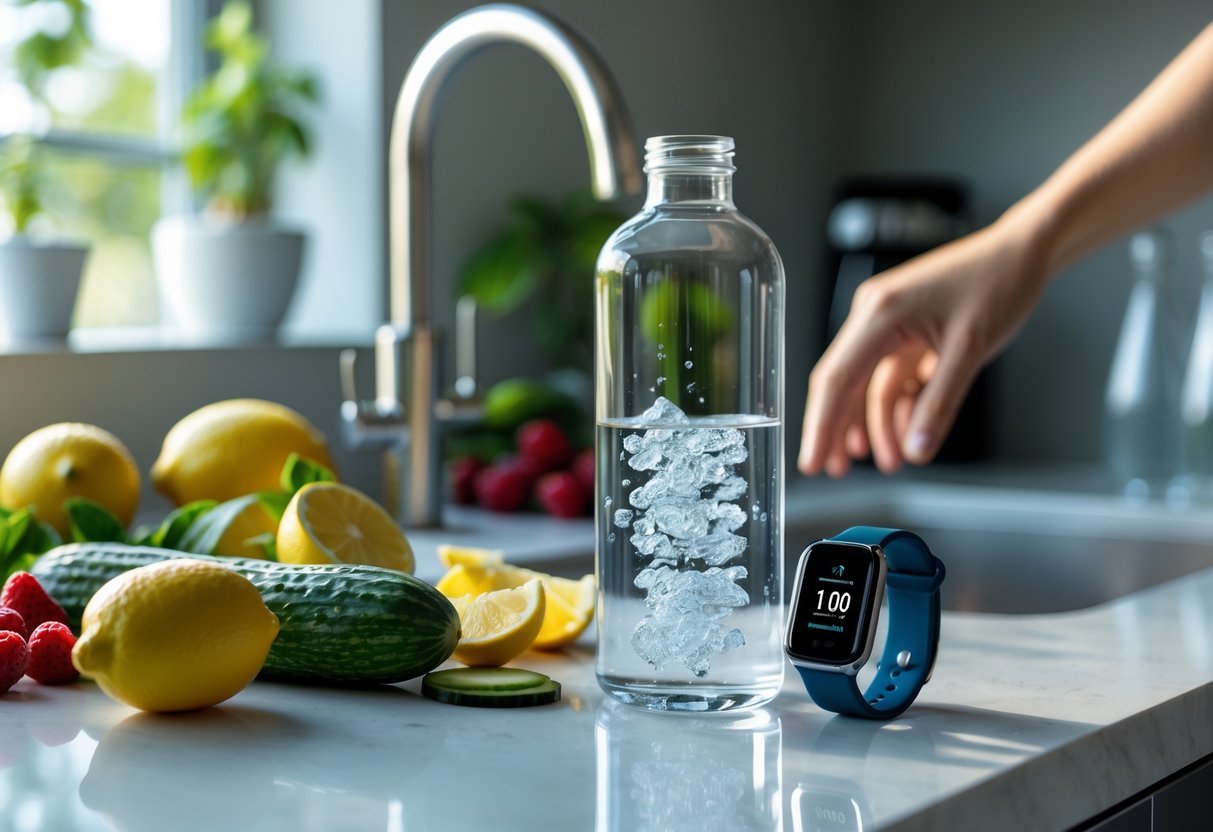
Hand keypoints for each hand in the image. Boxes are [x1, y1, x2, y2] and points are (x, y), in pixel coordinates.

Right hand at [798, 215, 1050, 476]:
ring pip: (868, 384)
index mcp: (879, 314)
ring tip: (889, 462)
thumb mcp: (970, 350)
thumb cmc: (997, 284)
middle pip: (844, 384)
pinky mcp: (905, 329)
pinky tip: (906, 433)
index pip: (838, 380)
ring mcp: (887, 322)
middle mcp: (873, 316)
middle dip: (839, 430)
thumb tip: (916, 449)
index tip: (812, 462)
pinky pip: (891, 376)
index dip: (821, 426)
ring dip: (876, 424)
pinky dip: (899, 405)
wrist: (1022, 252)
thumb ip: (939, 405)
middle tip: (834, 472)